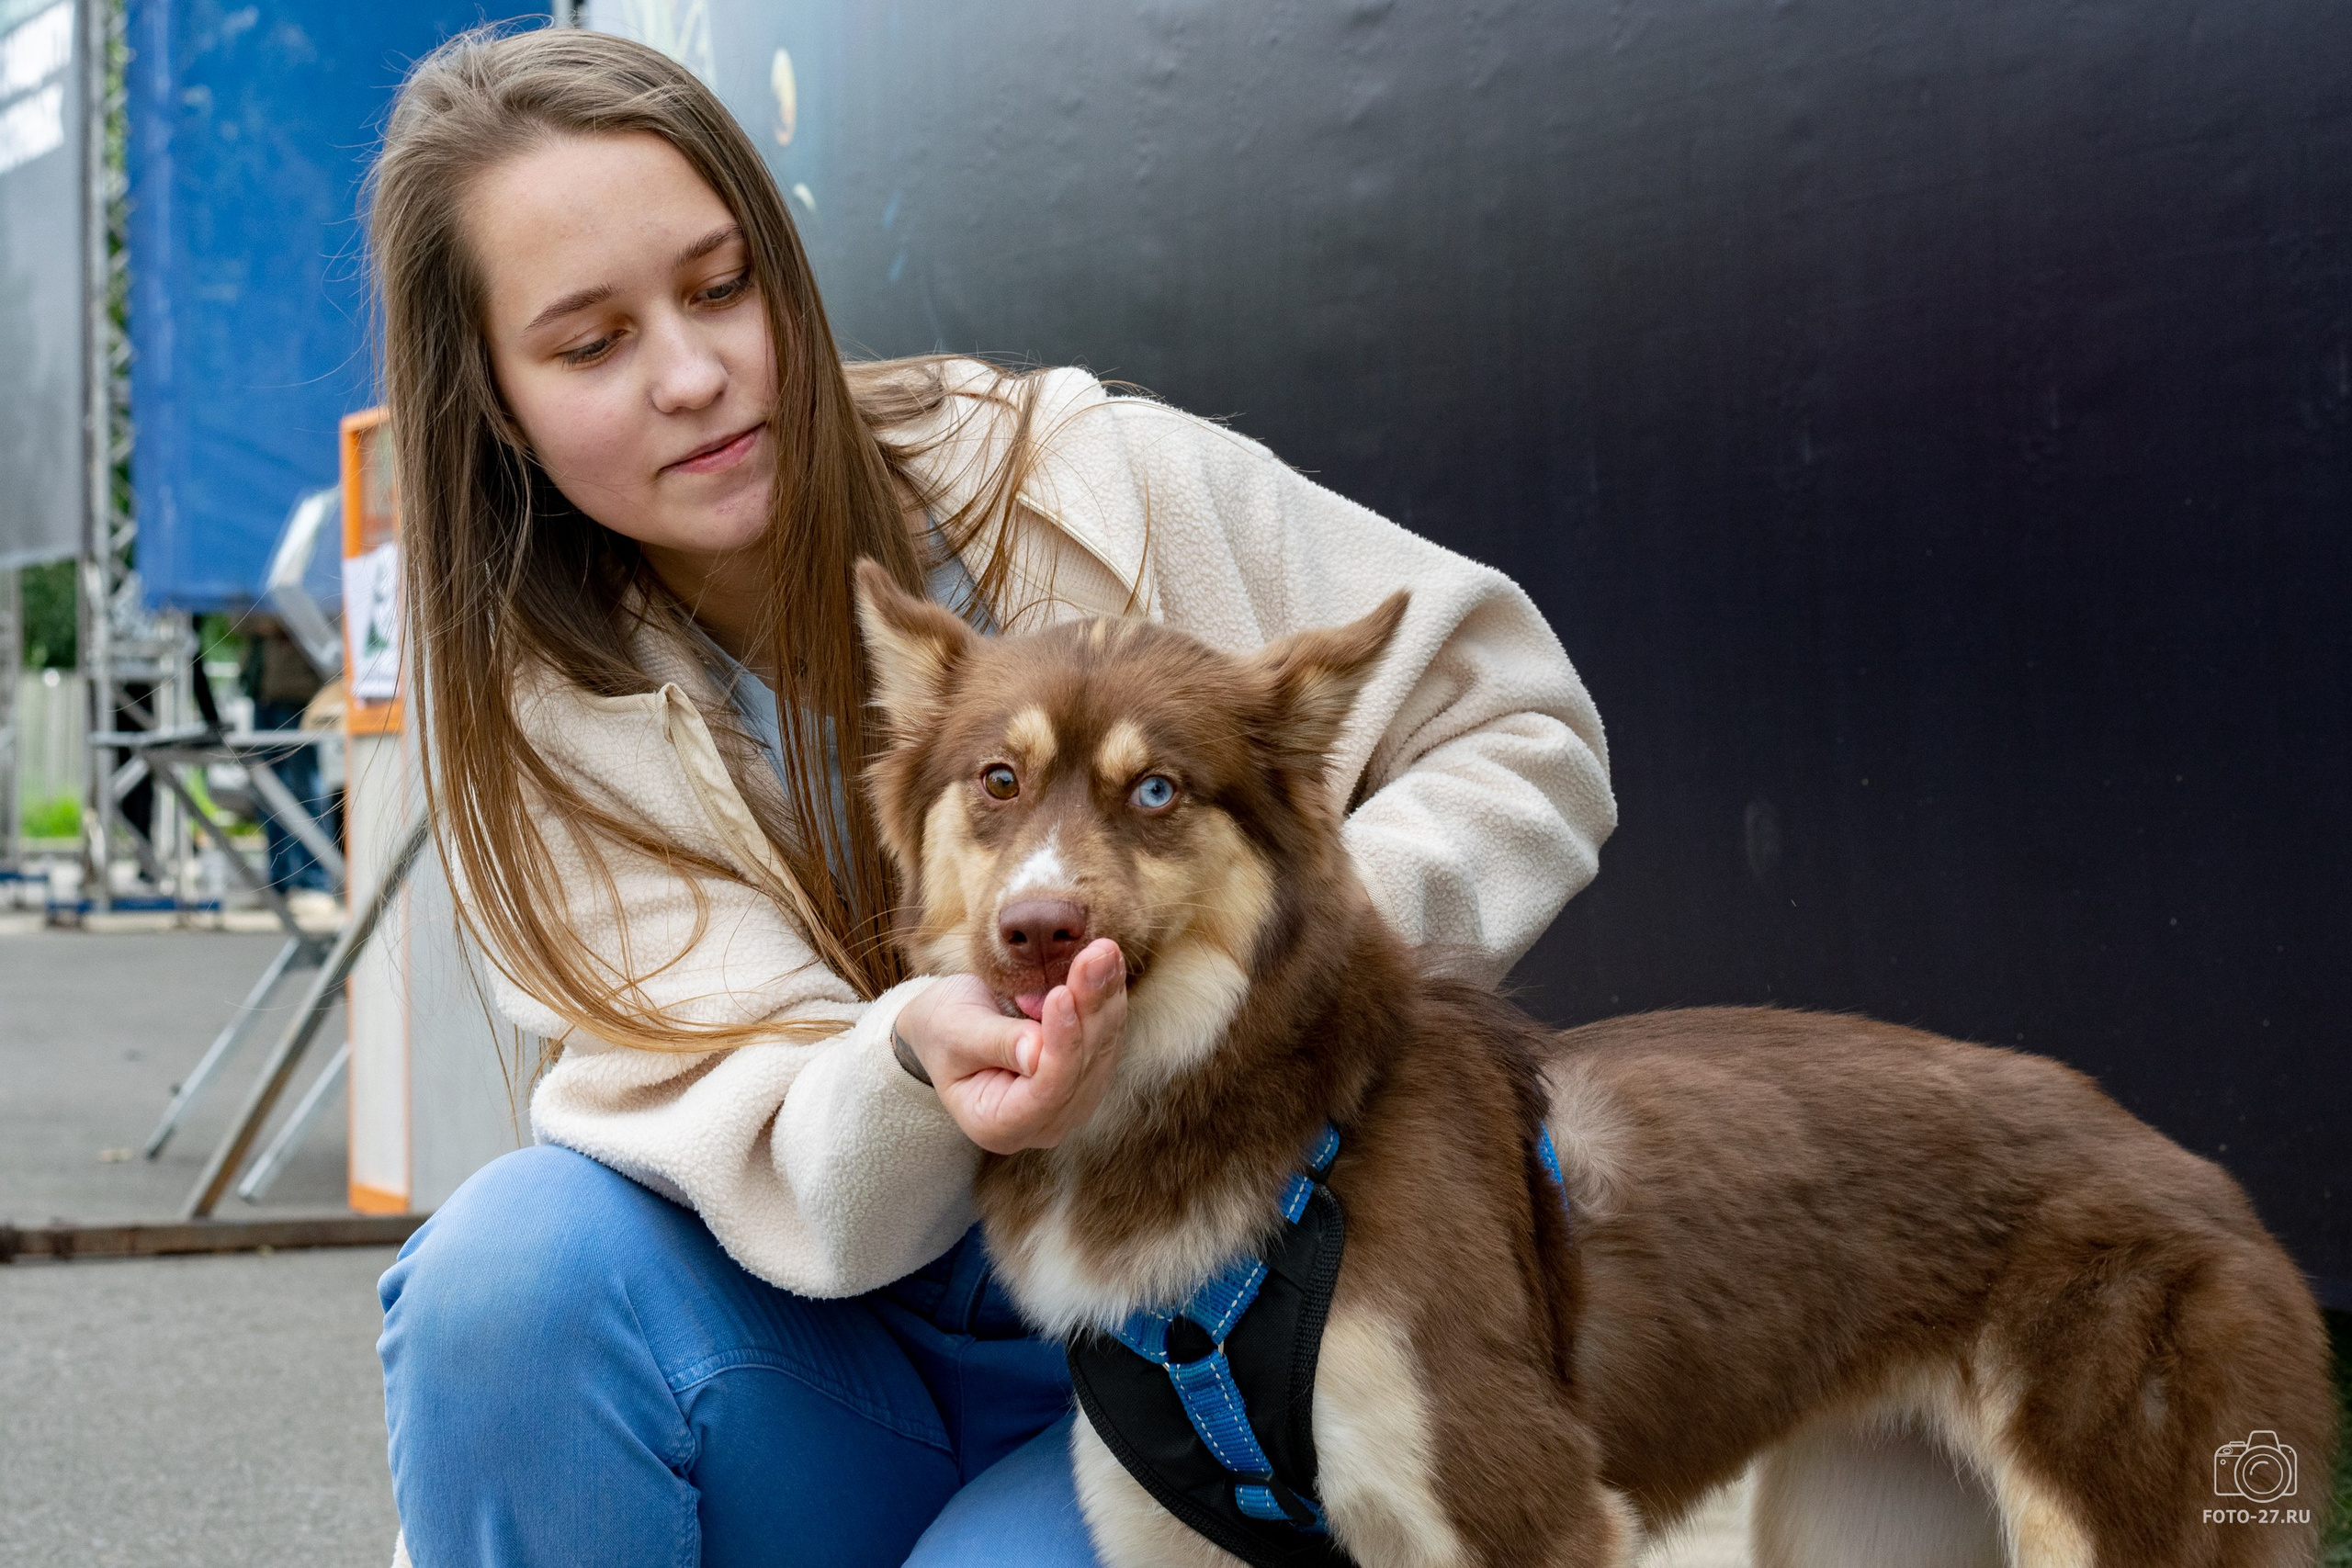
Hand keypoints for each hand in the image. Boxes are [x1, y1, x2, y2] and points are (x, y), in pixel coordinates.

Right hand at [892, 939, 1126, 1154]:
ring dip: (1105, 996)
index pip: (1046, 1091)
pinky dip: (1107, 996)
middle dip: (1090, 1008)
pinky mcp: (1086, 1072)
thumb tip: (1038, 1050)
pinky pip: (1107, 1034)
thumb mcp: (954, 1032)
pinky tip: (1107, 961)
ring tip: (1104, 951)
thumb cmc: (940, 1029)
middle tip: (1097, 955)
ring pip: (1102, 1047)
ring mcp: (1070, 1100)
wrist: (946, 1024)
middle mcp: (1043, 1123)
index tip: (1061, 994)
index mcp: (999, 1125)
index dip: (1061, 1044)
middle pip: (1082, 1067)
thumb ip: (997, 1043)